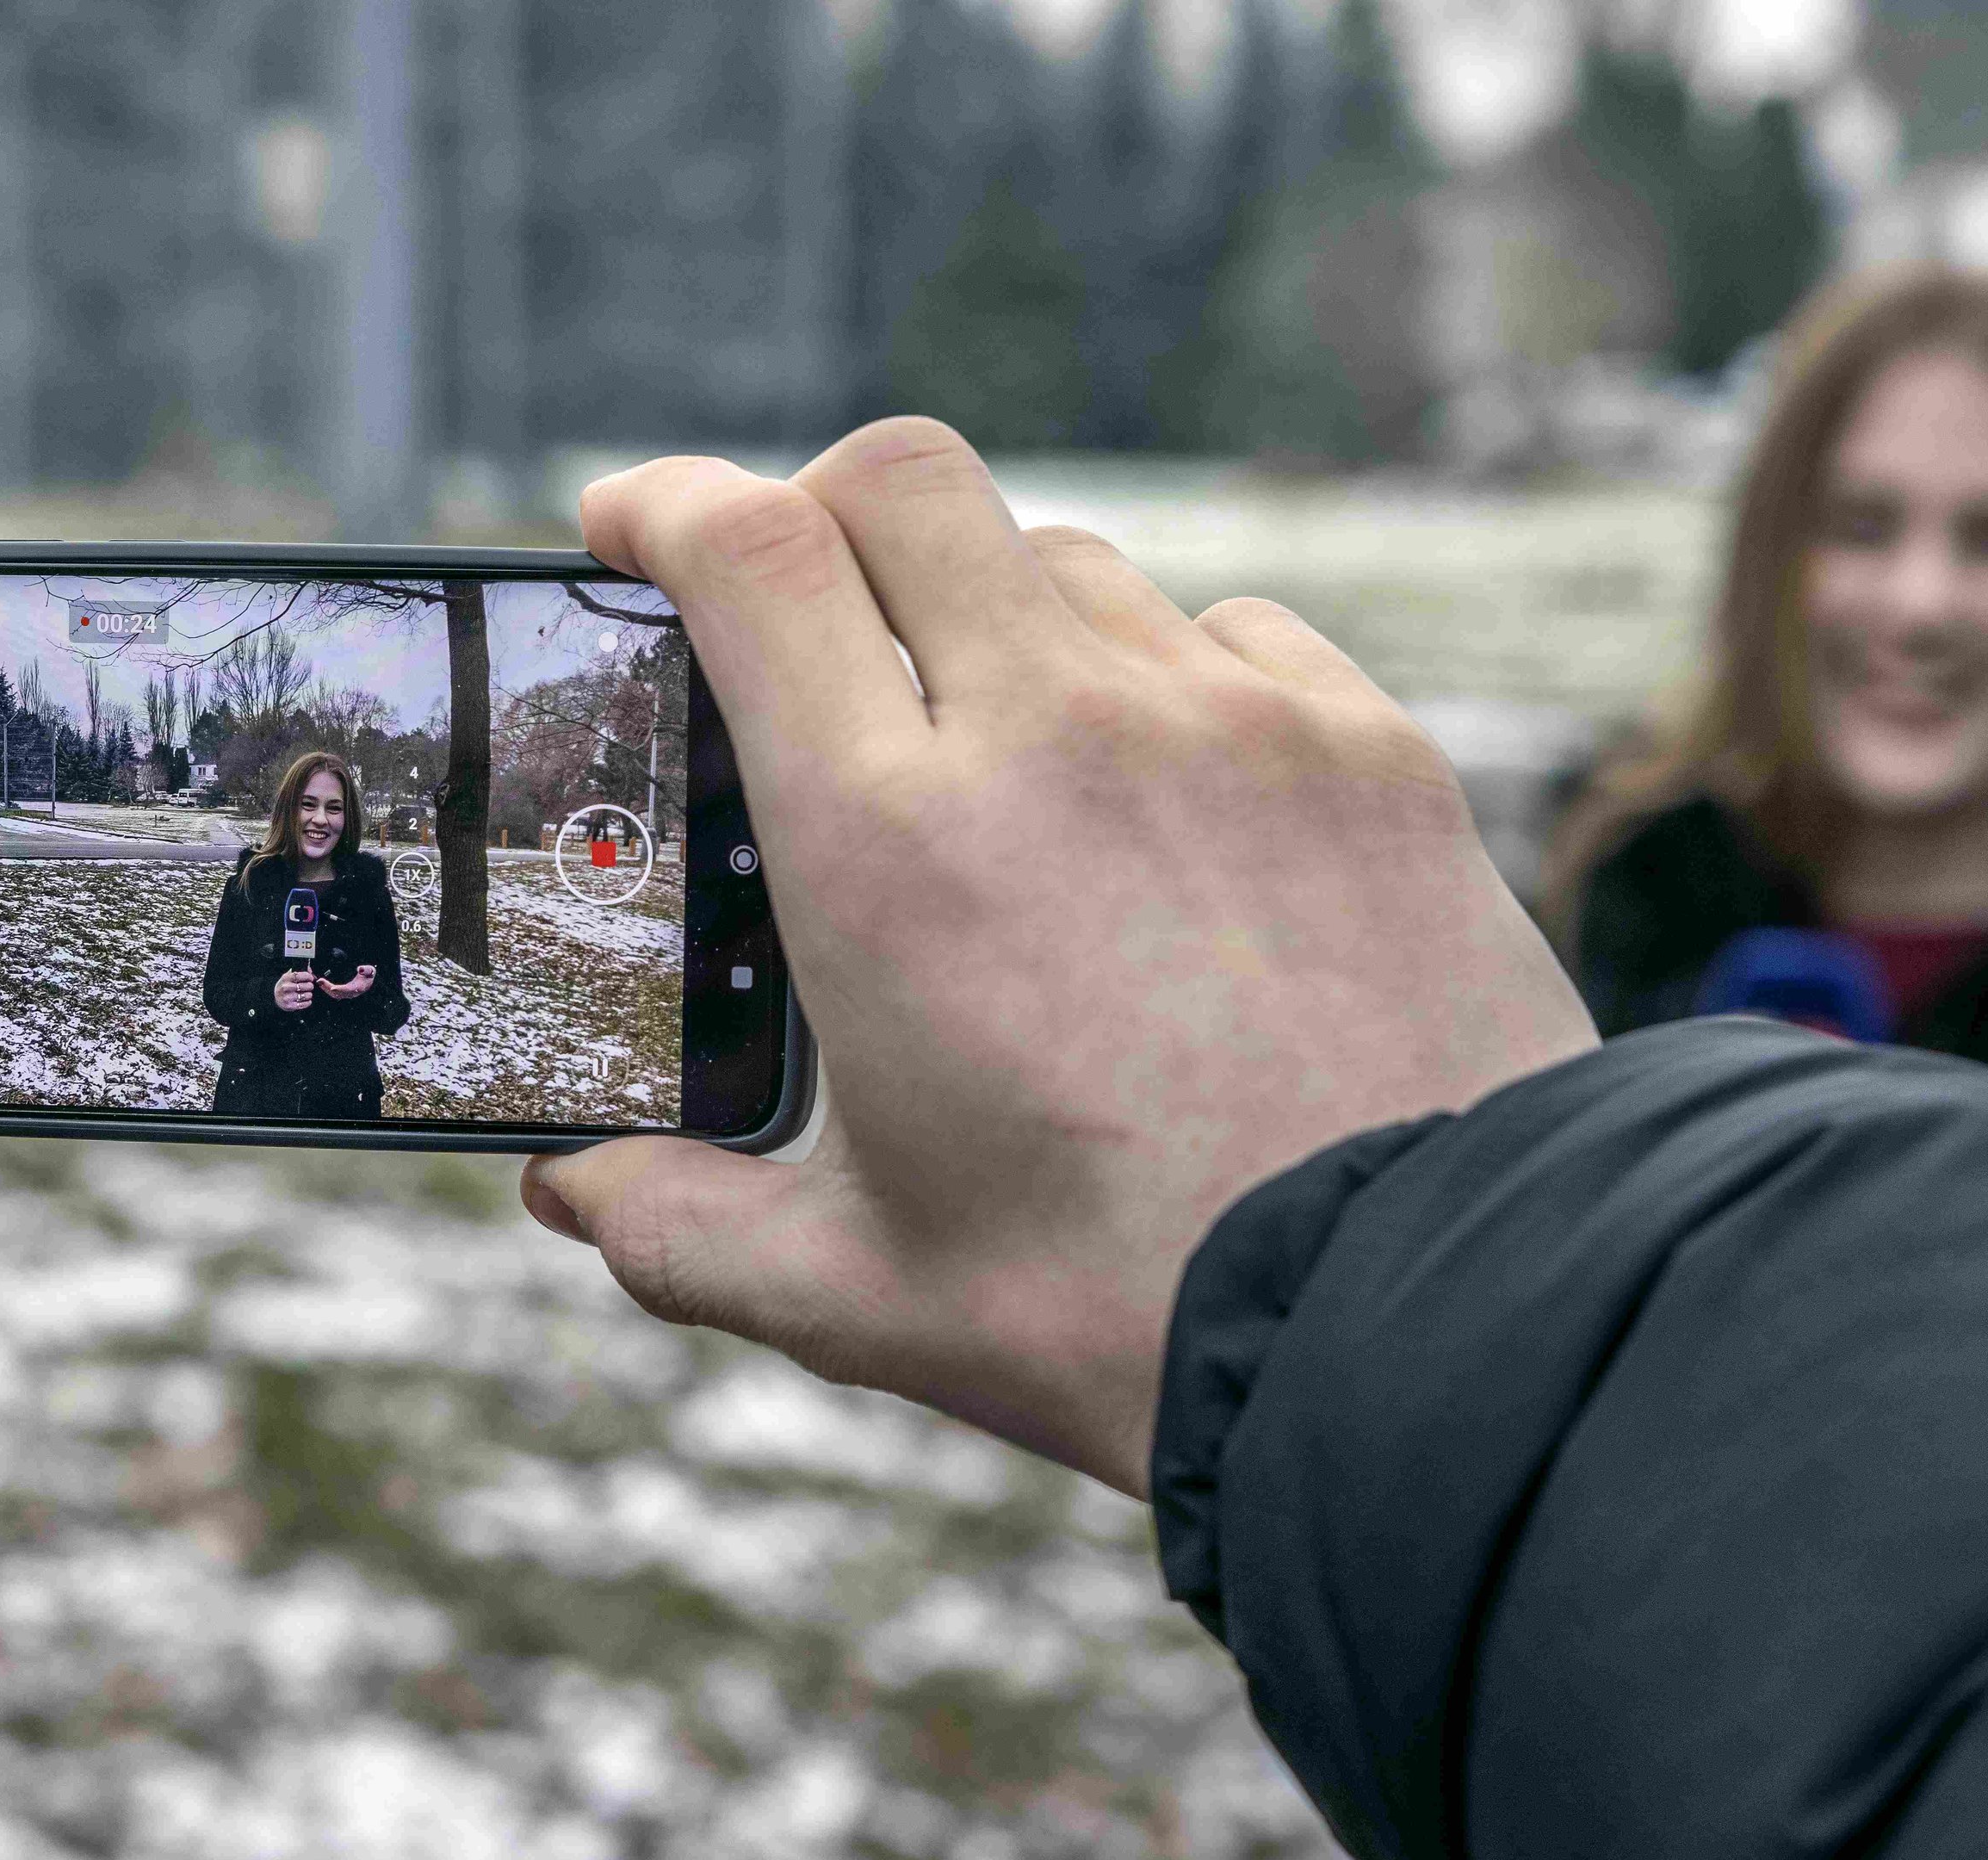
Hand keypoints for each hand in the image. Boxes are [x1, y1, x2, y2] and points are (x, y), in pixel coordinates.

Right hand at [275, 970, 316, 1012]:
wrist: (277, 997)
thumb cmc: (286, 985)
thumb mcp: (289, 976)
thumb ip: (300, 971)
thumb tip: (309, 969)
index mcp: (286, 978)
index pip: (299, 975)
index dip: (308, 976)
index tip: (311, 978)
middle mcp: (285, 987)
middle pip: (305, 986)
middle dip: (310, 986)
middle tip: (309, 986)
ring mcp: (287, 997)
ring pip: (306, 995)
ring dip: (309, 994)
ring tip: (307, 994)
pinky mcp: (289, 1006)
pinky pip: (304, 1004)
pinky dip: (307, 1002)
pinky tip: (306, 1000)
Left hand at [316, 965, 377, 1000]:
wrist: (368, 980)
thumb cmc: (368, 974)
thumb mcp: (370, 970)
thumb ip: (366, 969)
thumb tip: (360, 969)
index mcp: (358, 988)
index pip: (348, 990)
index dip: (340, 989)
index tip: (332, 988)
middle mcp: (352, 993)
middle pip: (338, 993)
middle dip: (328, 988)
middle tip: (320, 981)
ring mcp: (347, 994)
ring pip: (335, 995)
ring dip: (326, 989)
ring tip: (319, 982)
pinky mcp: (343, 993)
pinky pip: (334, 994)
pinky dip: (327, 990)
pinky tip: (322, 985)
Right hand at [520, 419, 1597, 1494]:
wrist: (1415, 1327)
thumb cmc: (1118, 1312)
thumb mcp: (859, 1291)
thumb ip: (683, 1225)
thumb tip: (572, 1190)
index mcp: (891, 840)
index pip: (751, 553)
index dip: (667, 502)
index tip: (630, 526)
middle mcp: (1053, 730)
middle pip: (904, 479)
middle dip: (823, 508)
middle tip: (802, 604)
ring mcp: (1228, 721)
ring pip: (1071, 562)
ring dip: (999, 614)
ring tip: (1001, 747)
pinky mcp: (1370, 748)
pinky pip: (1233, 632)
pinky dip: (1168, 678)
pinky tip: (1170, 799)